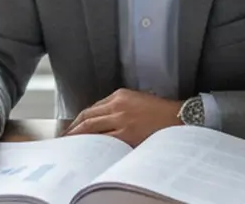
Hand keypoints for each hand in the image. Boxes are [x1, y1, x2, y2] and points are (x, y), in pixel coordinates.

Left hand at [64, 88, 182, 145]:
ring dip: (78, 136)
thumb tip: (103, 119)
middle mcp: (117, 105)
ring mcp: (121, 119)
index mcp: (119, 95)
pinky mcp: (127, 133)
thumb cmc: (161, 112)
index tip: (73, 127)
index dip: (80, 119)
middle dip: (73, 128)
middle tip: (65, 138)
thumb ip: (119, 106)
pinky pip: (104, 139)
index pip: (93, 108)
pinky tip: (88, 148)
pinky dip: (93, 143)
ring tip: (70, 144)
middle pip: (87, 117)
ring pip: (91, 127)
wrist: (179, 119)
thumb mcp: (137, 100)